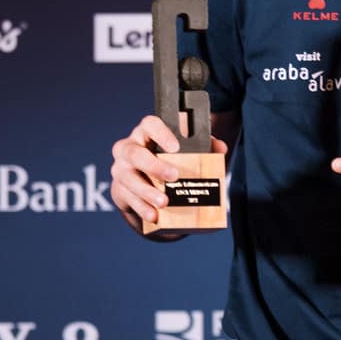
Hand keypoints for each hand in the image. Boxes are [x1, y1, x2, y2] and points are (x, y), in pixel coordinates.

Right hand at [110, 115, 227, 230]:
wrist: (147, 185)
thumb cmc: (168, 163)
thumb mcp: (185, 154)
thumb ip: (204, 147)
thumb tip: (221, 147)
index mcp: (146, 134)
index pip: (149, 124)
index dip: (161, 133)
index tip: (176, 147)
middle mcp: (128, 149)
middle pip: (135, 153)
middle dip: (154, 166)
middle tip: (174, 176)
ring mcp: (121, 169)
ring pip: (129, 178)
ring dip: (147, 191)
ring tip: (164, 202)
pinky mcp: (119, 190)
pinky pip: (128, 198)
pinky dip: (142, 208)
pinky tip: (154, 215)